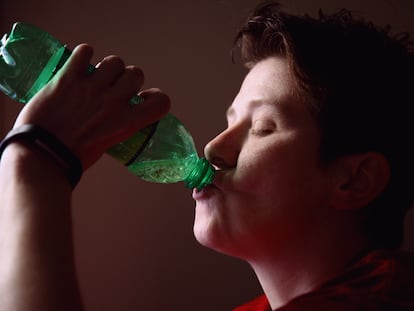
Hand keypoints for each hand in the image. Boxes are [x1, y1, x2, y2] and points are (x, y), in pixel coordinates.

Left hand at [13, 44, 170, 168]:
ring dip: (108, 67)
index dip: (155, 97)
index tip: (144, 98)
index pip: (160, 102)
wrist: (43, 155)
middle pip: (135, 73)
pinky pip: (84, 52)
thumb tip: (116, 116)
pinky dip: (84, 53)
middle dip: (128, 79)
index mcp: (127, 123)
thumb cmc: (73, 157)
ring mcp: (91, 88)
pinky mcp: (68, 78)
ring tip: (98, 75)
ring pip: (114, 61)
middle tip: (115, 87)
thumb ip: (117, 127)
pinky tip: (81, 61)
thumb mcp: (108, 145)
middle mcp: (114, 102)